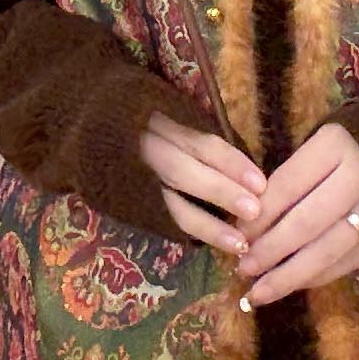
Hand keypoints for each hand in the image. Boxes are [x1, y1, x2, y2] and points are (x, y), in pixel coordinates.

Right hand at [139, 110, 266, 256]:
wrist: (97, 135)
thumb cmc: (147, 123)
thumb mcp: (170, 114)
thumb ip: (200, 133)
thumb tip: (246, 167)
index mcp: (159, 122)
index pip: (199, 143)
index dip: (231, 163)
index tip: (261, 184)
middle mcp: (142, 149)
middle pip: (181, 172)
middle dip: (220, 192)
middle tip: (254, 211)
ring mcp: (133, 178)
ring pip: (169, 205)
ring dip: (207, 226)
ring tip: (239, 244)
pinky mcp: (129, 202)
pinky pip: (163, 219)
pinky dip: (192, 231)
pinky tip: (218, 242)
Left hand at [231, 121, 358, 305]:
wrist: (343, 168)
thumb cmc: (301, 160)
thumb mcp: (280, 157)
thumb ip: (264, 189)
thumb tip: (242, 233)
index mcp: (334, 145)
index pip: (290, 183)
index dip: (262, 212)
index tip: (238, 233)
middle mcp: (358, 175)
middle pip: (311, 221)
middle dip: (273, 249)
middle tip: (244, 267)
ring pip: (329, 250)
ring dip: (290, 274)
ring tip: (258, 290)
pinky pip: (341, 267)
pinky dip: (310, 280)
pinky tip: (284, 286)